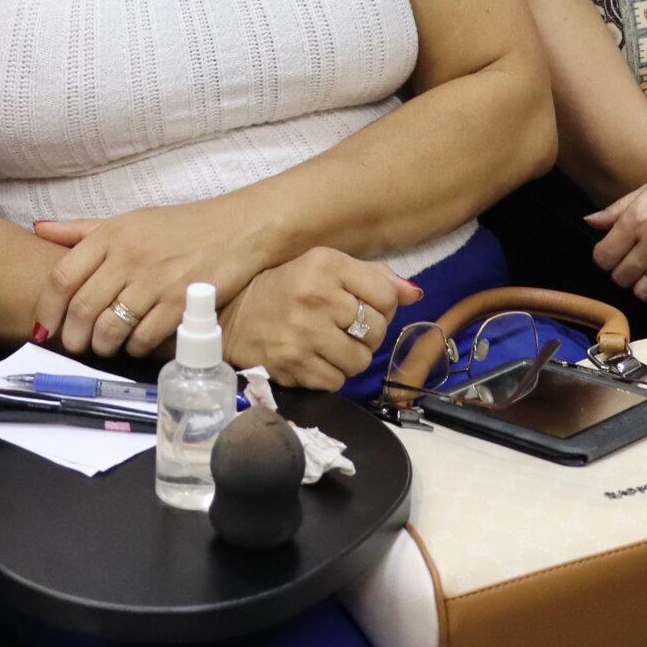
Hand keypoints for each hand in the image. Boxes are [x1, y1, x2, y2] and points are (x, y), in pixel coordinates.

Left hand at [30, 203, 277, 358]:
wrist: (236, 229)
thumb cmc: (179, 227)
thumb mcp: (129, 220)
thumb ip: (82, 230)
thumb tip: (39, 229)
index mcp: (111, 235)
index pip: (63, 276)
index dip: (47, 308)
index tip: (43, 327)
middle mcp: (129, 257)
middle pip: (82, 307)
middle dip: (72, 336)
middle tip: (74, 345)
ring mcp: (155, 281)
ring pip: (111, 327)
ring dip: (102, 346)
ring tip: (104, 347)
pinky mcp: (180, 303)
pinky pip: (144, 337)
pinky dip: (134, 348)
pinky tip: (135, 345)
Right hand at [214, 249, 420, 392]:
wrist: (231, 314)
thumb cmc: (285, 287)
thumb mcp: (325, 267)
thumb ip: (373, 276)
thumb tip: (415, 294)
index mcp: (326, 264)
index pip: (386, 296)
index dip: (382, 307)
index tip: (362, 307)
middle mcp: (315, 296)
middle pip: (377, 330)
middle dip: (368, 335)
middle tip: (345, 329)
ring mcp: (302, 333)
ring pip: (359, 360)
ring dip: (350, 358)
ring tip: (331, 346)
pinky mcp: (292, 364)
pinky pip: (336, 382)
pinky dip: (330, 375)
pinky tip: (315, 359)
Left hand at [588, 124, 646, 304]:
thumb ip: (619, 208)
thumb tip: (591, 221)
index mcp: (639, 216)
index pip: (603, 256)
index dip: (604, 258)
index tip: (612, 254)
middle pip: (621, 277)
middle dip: (621, 273)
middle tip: (631, 264)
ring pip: (644, 292)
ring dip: (642, 287)